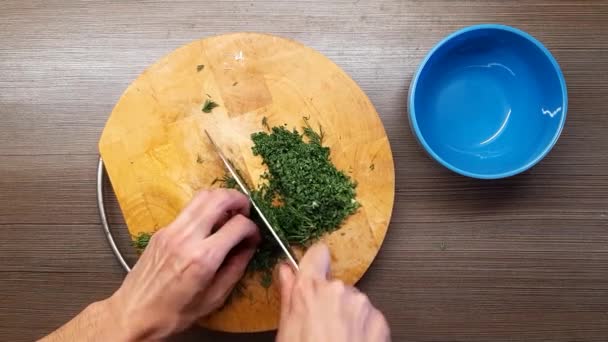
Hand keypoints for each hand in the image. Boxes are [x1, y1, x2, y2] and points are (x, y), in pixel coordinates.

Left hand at [108, 189, 260, 340]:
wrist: (133, 314)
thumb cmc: (172, 313)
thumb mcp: (214, 298)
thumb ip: (236, 268)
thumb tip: (249, 247)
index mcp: (203, 258)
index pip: (238, 225)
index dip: (253, 228)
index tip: (253, 237)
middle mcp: (186, 238)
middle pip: (219, 198)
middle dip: (239, 200)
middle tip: (246, 211)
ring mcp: (171, 231)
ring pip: (202, 196)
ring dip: (221, 199)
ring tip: (229, 213)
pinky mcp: (162, 230)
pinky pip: (189, 209)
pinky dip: (205, 209)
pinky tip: (209, 225)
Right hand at [276, 244, 390, 341]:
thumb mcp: (287, 331)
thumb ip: (289, 296)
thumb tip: (285, 273)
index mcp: (311, 290)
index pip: (317, 254)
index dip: (315, 262)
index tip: (313, 270)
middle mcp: (339, 290)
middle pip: (334, 284)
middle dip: (329, 301)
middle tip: (320, 326)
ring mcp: (362, 304)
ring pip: (352, 301)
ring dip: (346, 315)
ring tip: (336, 340)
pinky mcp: (380, 319)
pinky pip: (368, 316)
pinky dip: (362, 328)